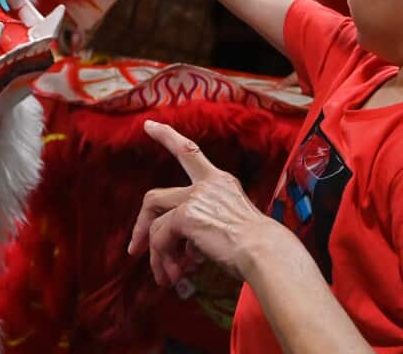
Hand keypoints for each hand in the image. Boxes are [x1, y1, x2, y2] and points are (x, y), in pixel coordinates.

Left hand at [129, 120, 286, 284]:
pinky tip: (175, 276)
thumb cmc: (258, 247)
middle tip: (135, 250)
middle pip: (154, 197)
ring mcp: (194, 198)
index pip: (189, 151)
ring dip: (157, 255)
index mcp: (221, 182)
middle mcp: (206, 184)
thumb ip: (202, 230)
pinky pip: (162, 238)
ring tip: (166, 278)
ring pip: (156, 225)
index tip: (149, 125)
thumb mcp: (229, 227)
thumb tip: (180, 252)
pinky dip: (163, 259)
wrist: (267, 252)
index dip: (167, 137)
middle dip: (140, 226)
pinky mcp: (186, 215)